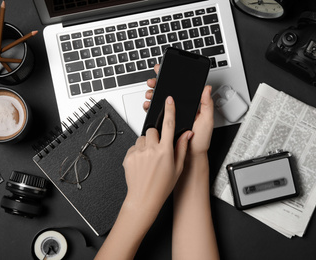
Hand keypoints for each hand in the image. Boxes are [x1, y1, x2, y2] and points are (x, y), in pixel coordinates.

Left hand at [123, 96, 192, 215]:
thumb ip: (181, 148)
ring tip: (149, 160)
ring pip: (142, 138)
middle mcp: (151, 150)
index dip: (170, 110)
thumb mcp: (177, 167)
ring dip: (146, 145)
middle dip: (155, 136)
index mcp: (165, 151)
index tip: (169, 100)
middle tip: (157, 150)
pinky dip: (138, 152)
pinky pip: (133, 147)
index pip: (168, 124)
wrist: (144, 198)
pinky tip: (142, 163)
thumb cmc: (161, 186)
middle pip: (152, 130)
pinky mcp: (128, 156)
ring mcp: (138, 153)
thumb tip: (186, 134)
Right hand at [144, 64, 213, 156]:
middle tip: (153, 81)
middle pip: (167, 91)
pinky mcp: (163, 123)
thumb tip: (207, 88)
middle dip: (158, 83)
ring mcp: (171, 116)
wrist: (191, 156)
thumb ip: (207, 104)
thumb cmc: (200, 141)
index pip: (180, 87)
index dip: (171, 77)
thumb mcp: (207, 120)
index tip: (164, 71)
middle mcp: (179, 109)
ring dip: (152, 94)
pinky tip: (148, 104)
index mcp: (190, 105)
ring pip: (159, 100)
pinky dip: (149, 107)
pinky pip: (154, 113)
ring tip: (150, 93)